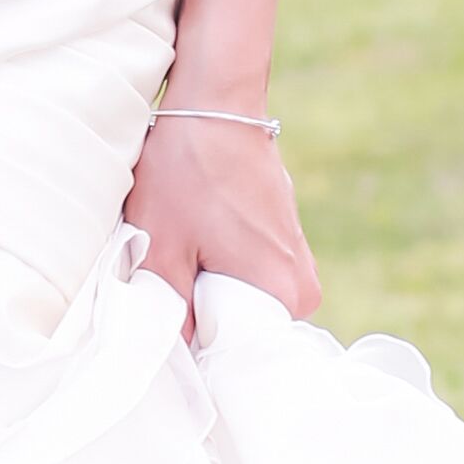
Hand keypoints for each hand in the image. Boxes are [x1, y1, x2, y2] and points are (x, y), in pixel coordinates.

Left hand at [125, 105, 319, 337]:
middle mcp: (303, 284)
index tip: (170, 315)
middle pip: (241, 330)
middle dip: (200, 313)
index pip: (240, 356)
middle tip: (170, 274)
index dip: (197, 346)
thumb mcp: (161, 247)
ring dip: (206, 285)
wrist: (215, 102)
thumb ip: (167, 313)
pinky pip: (248, 273)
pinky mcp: (284, 238)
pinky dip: (217, 262)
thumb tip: (172, 361)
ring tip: (182, 247)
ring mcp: (296, 259)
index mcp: (284, 295)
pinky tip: (195, 232)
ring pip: (241, 299)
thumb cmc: (187, 170)